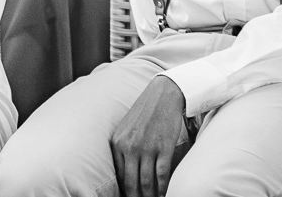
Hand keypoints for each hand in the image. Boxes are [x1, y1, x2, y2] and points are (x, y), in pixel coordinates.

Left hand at [110, 76, 187, 196]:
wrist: (163, 95)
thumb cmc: (145, 112)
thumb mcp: (126, 128)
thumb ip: (123, 148)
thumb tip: (125, 172)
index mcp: (117, 142)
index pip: (119, 176)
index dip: (125, 191)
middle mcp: (129, 147)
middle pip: (131, 183)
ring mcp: (147, 148)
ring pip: (146, 183)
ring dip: (149, 196)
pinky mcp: (163, 148)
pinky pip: (161, 175)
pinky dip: (162, 189)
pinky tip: (163, 195)